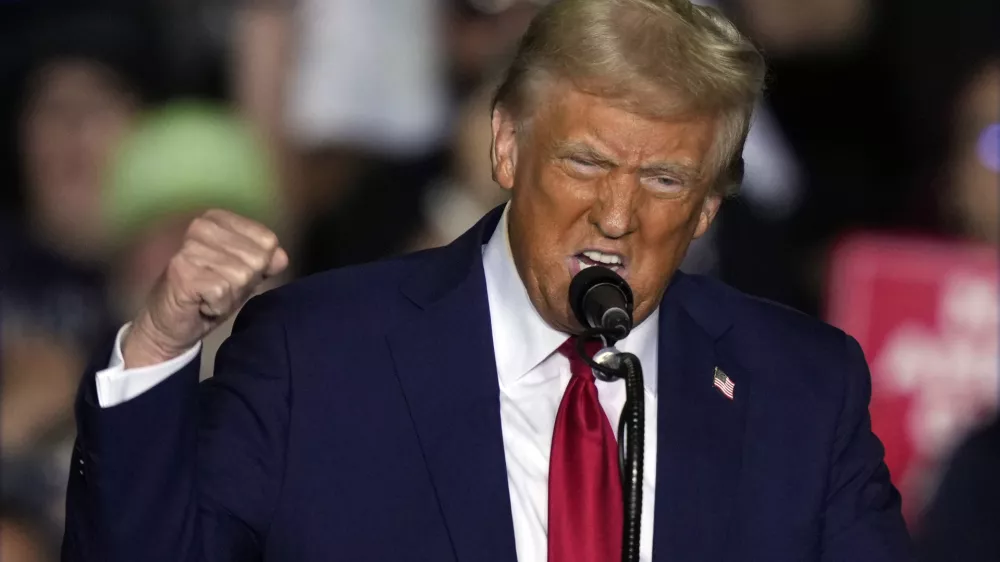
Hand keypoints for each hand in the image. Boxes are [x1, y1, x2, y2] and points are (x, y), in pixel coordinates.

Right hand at [123, 210, 287, 368]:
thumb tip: (281, 256)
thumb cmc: (209, 295)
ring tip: (210, 296)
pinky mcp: (182, 271)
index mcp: (218, 219)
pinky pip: (224, 291)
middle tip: (220, 289)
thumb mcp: (245, 275)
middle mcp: (201, 226)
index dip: (258, 267)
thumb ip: (266, 261)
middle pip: (257, 258)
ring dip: (231, 296)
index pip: (268, 240)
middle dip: (245, 283)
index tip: (233, 276)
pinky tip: (201, 303)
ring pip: (242, 276)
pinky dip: (218, 305)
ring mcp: (190, 247)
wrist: (170, 323)